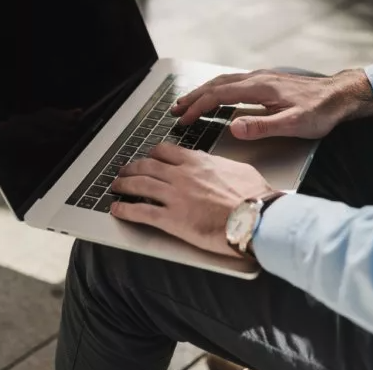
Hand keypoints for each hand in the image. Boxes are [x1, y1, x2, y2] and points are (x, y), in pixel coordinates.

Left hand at [109, 143, 273, 256]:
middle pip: (147, 166)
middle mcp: (182, 175)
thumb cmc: (254, 197)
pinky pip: (141, 211)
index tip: (149, 157)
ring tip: (115, 187)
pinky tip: (117, 209)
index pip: (166, 151)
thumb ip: (219, 166)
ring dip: (123, 185)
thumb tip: (216, 166)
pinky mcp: (171, 219)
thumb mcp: (238, 170)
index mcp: (198, 162)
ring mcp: (174, 196)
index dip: (153, 154)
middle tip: (125, 171)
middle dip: (132, 168)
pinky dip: (125, 209)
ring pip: (139, 184)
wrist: (257, 217)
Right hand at [172, 69, 372, 139]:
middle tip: (175, 108)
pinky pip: (235, 82)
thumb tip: (234, 127)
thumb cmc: (322, 111)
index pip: (219, 96)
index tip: (183, 119)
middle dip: (193, 96)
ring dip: (204, 91)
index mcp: (260, 88)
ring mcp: (263, 78)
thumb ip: (262, 126)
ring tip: (189, 102)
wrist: (341, 96)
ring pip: (224, 81)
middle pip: (216, 84)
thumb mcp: (294, 124)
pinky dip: (218, 88)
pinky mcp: (269, 81)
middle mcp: (258, 78)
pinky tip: (219, 95)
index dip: (197, 107)